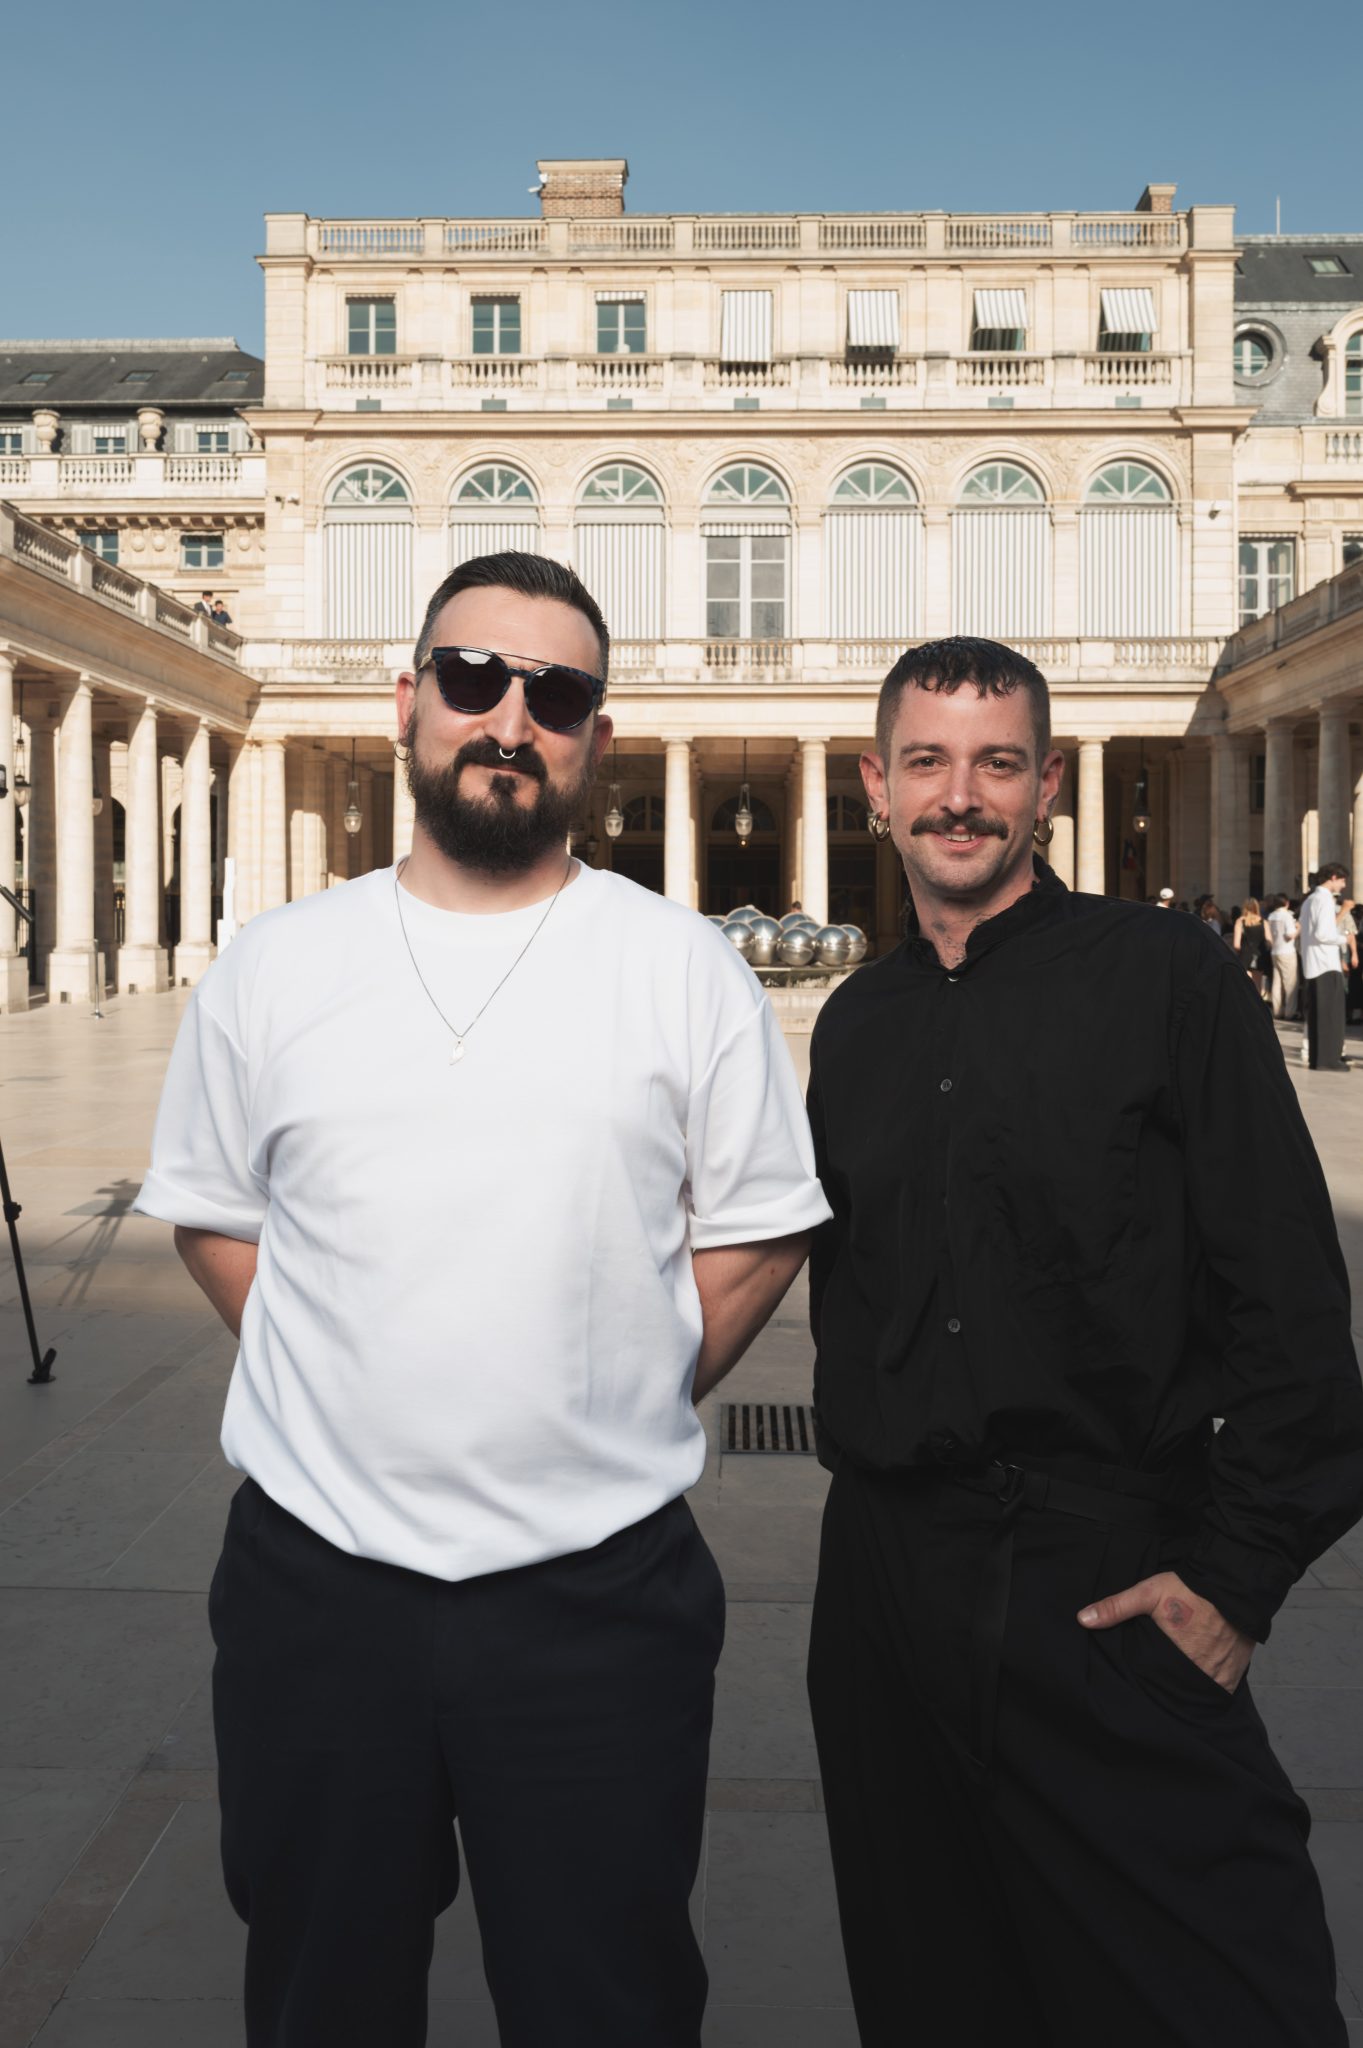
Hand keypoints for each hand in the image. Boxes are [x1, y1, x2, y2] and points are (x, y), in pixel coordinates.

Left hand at [1077, 1571, 1253, 1692]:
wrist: (1233, 1584)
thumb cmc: (1189, 1590)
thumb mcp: (1147, 1593)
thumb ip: (1116, 1608)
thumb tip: (1082, 1619)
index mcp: (1172, 1660)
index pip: (1155, 1684)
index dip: (1150, 1683)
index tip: (1146, 1678)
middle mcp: (1198, 1674)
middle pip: (1178, 1689)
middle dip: (1170, 1686)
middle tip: (1164, 1678)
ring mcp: (1220, 1675)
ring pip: (1199, 1690)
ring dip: (1192, 1686)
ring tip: (1183, 1679)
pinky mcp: (1236, 1672)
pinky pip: (1222, 1687)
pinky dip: (1212, 1684)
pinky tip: (1204, 1675)